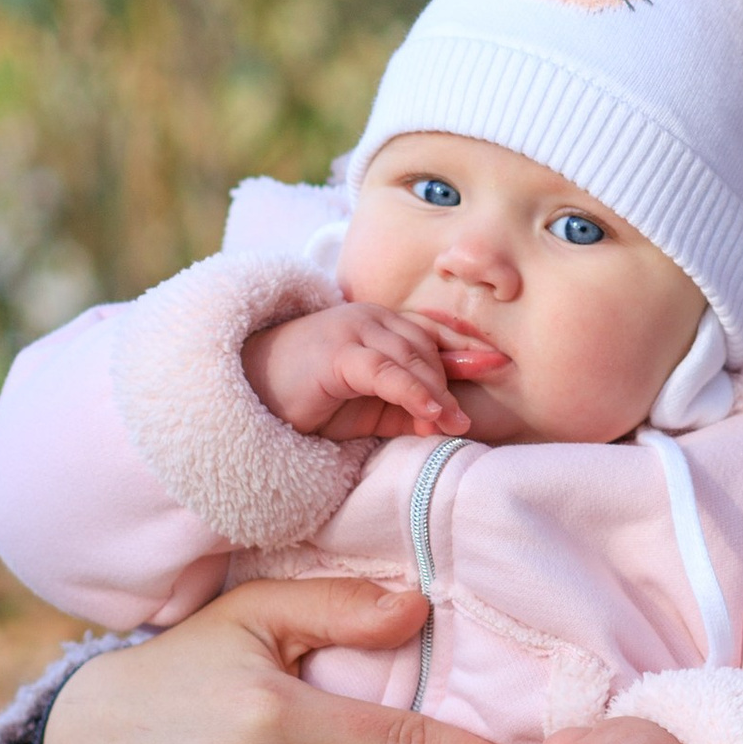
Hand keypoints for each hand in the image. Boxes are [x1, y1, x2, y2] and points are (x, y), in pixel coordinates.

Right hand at [242, 302, 505, 441]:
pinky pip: (386, 373)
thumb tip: (449, 422)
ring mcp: (352, 331)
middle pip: (426, 346)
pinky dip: (413, 393)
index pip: (430, 334)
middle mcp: (368, 320)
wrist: (243, 399)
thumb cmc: (306, 403)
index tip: (499, 364)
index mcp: (377, 326)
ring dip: (437, 393)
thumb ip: (406, 408)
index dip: (464, 349)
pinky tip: (432, 415)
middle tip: (469, 417)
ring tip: (456, 423)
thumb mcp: (367, 409)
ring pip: (411, 358)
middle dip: (452, 380)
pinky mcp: (337, 354)